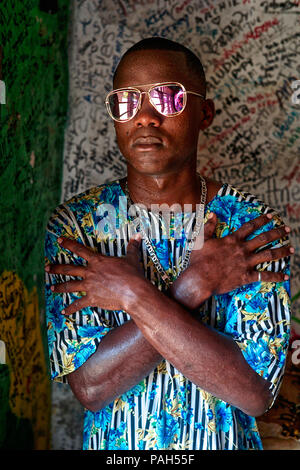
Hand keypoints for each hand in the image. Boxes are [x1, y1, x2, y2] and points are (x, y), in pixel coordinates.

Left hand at [45, 233, 143, 314]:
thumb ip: (132, 247)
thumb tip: (138, 236)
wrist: (133, 291)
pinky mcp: (92, 299)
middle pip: (69, 269)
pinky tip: (64, 312)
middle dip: (56, 268)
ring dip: (59, 287)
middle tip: (47, 268)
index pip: (80, 250)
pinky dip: (71, 308)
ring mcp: (89, 286)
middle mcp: (90, 273)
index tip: (60, 240)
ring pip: (70, 286)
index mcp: (98, 261)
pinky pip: (78, 304)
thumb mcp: (132, 259)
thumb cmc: (132, 274)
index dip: (69, 244)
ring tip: (52, 288)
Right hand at [170, 213, 292, 308]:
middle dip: (277, 233)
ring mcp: (246, 263)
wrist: (200, 279)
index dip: (261, 220)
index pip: (250, 226)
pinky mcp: (246, 276)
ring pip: (268, 255)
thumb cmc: (199, 260)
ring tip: (292, 249)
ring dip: (282, 251)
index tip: (271, 216)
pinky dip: (276, 276)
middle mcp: (242, 249)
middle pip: (264, 238)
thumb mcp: (201, 240)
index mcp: (232, 240)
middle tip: (287, 229)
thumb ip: (209, 226)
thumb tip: (212, 213)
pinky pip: (264, 276)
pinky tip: (285, 276)